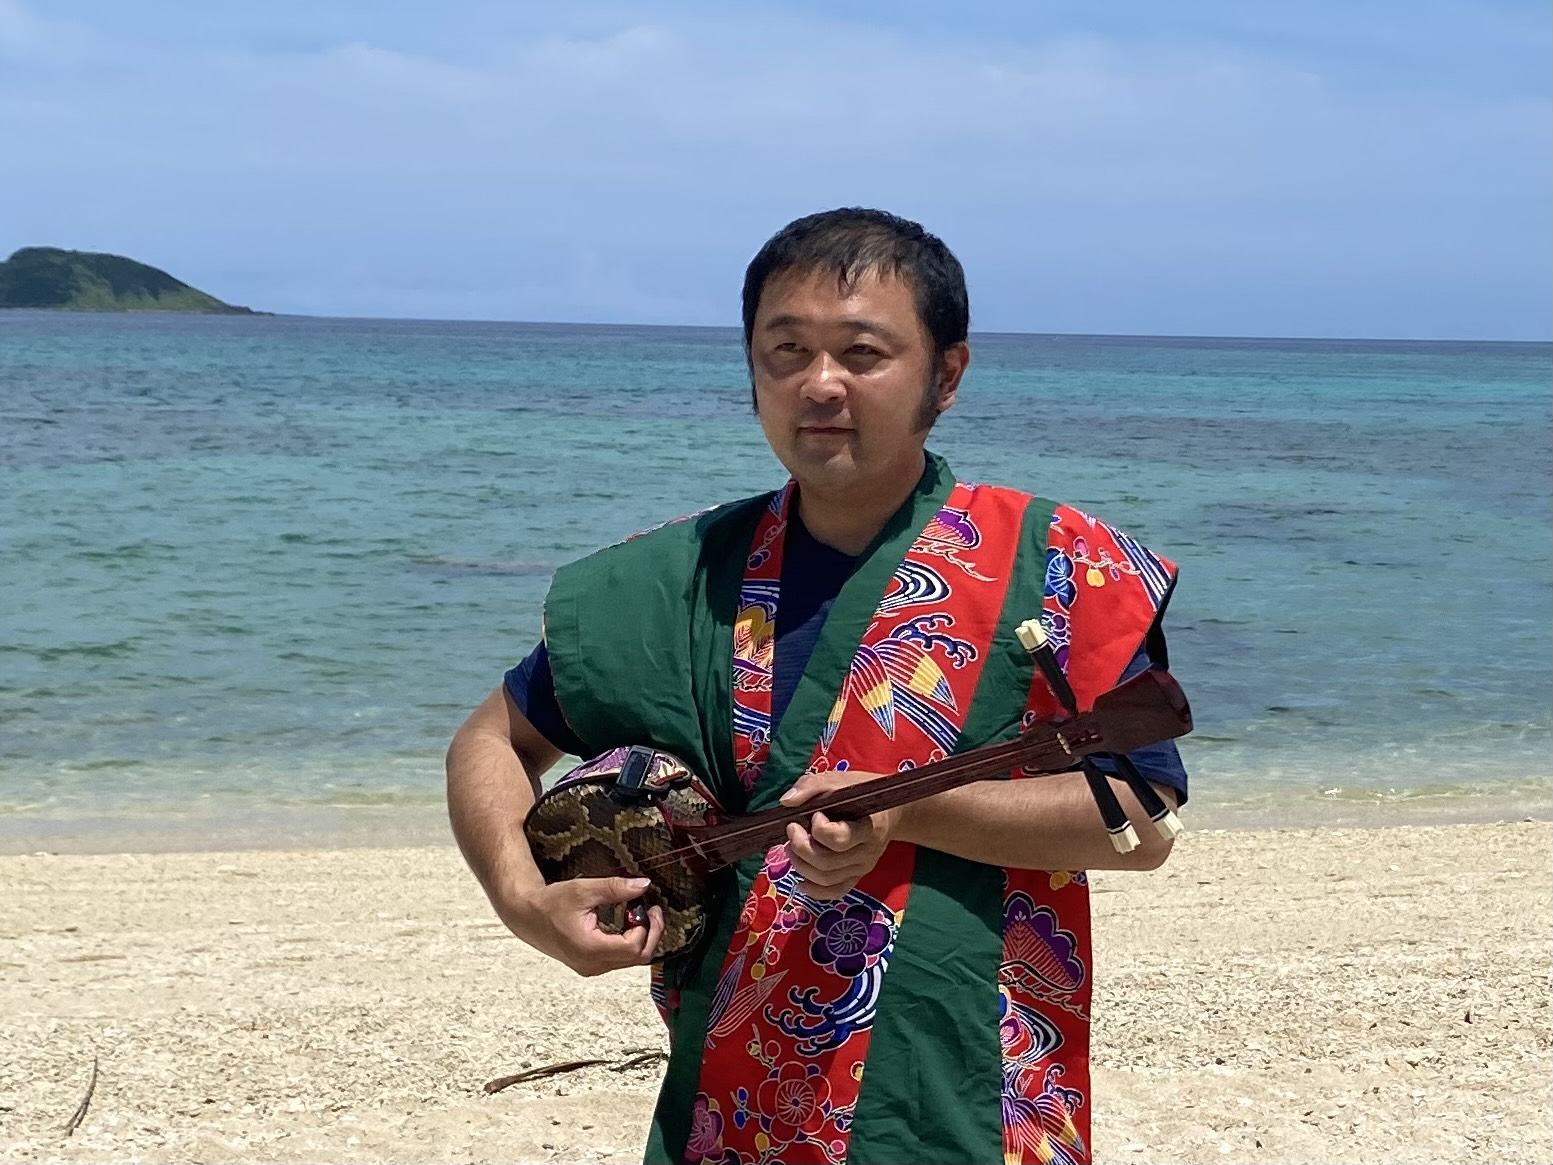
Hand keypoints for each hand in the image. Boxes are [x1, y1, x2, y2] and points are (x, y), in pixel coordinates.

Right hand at [500, 876, 664, 976]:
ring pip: (629, 961)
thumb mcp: (583, 890)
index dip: (647, 927)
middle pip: (636, 958)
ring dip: (641, 939)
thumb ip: (615, 888)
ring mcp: (591, 968)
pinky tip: (628, 925)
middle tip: (653, 911)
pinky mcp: (590, 966)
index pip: (633, 947)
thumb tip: (643, 885)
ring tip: (641, 914)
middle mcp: (591, 964)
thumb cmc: (550, 904)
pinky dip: (629, 944)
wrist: (527, 916)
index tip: (648, 906)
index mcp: (589, 949)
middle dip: (651, 934)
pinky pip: (619, 960)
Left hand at [779, 771, 901, 899]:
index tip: (815, 814)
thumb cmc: (862, 791)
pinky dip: (814, 890)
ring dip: (801, 865)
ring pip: (827, 879)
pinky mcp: (857, 877)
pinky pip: (835, 891)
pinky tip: (800, 880)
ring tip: (792, 846)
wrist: (890, 810)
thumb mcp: (838, 780)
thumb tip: (787, 802)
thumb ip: (811, 787)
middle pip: (827, 862)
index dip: (819, 829)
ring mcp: (863, 868)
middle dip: (800, 847)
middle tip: (792, 829)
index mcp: (868, 827)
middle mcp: (868, 852)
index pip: (839, 839)